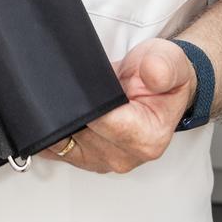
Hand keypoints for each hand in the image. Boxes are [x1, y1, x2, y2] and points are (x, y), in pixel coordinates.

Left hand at [43, 38, 196, 173]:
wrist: (157, 86)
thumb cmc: (162, 77)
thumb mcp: (170, 62)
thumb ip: (163, 67)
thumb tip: (152, 73)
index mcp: (147, 138)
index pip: (101, 121)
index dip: (86, 100)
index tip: (81, 82)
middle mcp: (126, 156)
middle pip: (79, 133)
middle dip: (68, 107)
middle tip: (67, 82)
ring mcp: (104, 159)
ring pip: (63, 143)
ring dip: (57, 119)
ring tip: (64, 94)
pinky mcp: (87, 158)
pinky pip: (57, 150)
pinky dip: (51, 132)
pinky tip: (55, 112)